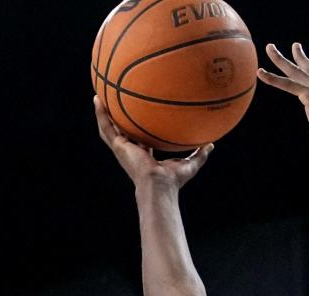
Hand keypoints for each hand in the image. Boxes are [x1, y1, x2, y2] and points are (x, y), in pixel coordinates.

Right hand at [93, 97, 211, 187]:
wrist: (159, 185)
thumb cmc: (173, 181)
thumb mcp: (189, 164)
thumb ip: (200, 154)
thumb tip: (211, 144)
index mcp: (144, 155)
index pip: (139, 138)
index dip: (137, 128)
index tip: (138, 117)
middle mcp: (131, 151)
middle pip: (122, 131)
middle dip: (117, 118)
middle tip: (114, 102)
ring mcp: (123, 148)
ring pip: (108, 128)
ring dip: (103, 113)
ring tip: (99, 96)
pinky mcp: (118, 146)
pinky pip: (106, 127)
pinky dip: (100, 114)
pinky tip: (97, 100)